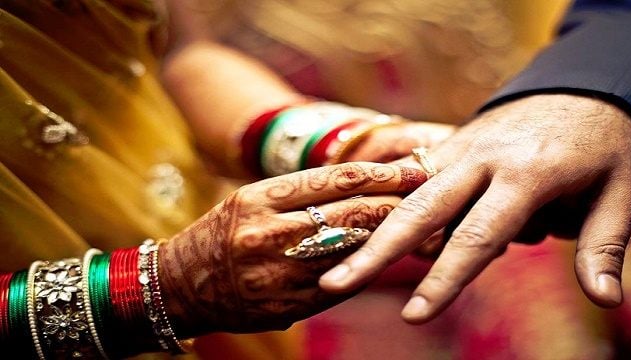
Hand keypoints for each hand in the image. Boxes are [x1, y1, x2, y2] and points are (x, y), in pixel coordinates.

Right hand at [158, 162, 426, 335]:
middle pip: (350, 214)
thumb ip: (301, 194)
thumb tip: (364, 185)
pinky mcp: (284, 306)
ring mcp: (276, 273)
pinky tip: (383, 260)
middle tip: (429, 197)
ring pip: (350, 251)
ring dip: (388, 239)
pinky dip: (365, 270)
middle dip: (396, 204)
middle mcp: (268, 233)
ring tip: (420, 228)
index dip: (381, 174)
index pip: (334, 180)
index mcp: (259, 198)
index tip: (414, 169)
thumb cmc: (223, 233)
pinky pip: (339, 285)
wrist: (181, 285)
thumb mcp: (252, 199)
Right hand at [319, 94, 630, 322]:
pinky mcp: (453, 142)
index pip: (477, 237)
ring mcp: (462, 146)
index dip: (445, 281)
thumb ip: (603, 246)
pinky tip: (393, 229)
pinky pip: (420, 179)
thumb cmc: (608, 145)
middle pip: (419, 211)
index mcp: (526, 174)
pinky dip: (407, 207)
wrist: (585, 83)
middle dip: (376, 252)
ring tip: (350, 267)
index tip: (415, 316)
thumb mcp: (621, 193)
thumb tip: (606, 301)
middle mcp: (483, 159)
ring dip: (382, 230)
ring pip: (412, 194)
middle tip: (333, 284)